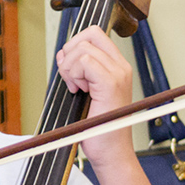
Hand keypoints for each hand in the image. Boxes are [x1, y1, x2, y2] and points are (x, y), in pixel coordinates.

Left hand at [55, 26, 134, 166]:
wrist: (109, 151)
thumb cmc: (96, 126)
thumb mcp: (85, 90)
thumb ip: (78, 69)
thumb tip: (63, 53)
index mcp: (117, 66)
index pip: (94, 33)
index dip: (75, 45)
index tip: (70, 69)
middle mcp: (121, 66)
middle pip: (88, 34)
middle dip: (70, 53)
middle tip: (71, 78)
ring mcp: (118, 73)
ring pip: (82, 48)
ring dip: (69, 68)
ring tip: (76, 88)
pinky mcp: (111, 83)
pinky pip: (84, 61)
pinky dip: (73, 75)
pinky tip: (78, 91)